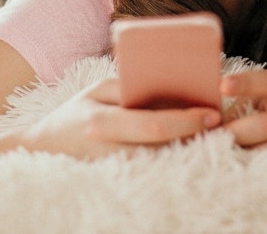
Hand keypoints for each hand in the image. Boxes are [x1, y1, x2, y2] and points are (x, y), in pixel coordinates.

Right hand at [17, 78, 221, 159]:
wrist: (45, 145)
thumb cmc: (76, 112)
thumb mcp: (97, 90)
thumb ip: (128, 87)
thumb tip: (170, 87)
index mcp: (101, 122)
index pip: (153, 125)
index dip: (186, 121)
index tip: (212, 113)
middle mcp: (106, 149)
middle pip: (162, 150)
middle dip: (194, 138)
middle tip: (221, 127)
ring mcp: (111, 169)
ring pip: (160, 165)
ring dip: (189, 152)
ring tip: (212, 137)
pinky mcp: (116, 179)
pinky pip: (151, 172)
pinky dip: (173, 162)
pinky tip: (190, 150)